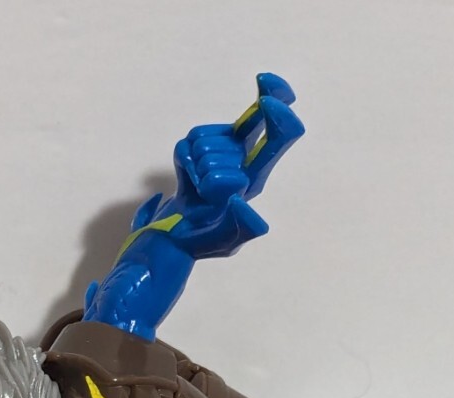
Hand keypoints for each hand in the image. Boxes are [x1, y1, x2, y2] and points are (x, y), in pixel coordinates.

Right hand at [136, 73, 303, 261]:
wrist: (175, 237)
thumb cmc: (205, 241)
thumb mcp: (226, 241)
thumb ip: (241, 226)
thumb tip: (244, 201)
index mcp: (256, 176)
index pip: (277, 134)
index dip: (278, 106)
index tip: (266, 99)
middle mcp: (242, 157)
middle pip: (233, 138)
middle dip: (216, 166)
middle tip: (209, 198)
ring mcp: (218, 149)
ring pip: (206, 140)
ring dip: (197, 169)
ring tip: (199, 192)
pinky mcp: (194, 147)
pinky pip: (187, 144)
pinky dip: (182, 165)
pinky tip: (188, 181)